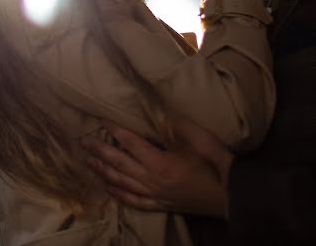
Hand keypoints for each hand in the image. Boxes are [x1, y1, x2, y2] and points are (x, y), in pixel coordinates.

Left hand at [80, 118, 233, 217]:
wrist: (232, 195)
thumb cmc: (215, 164)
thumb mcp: (198, 138)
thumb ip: (176, 124)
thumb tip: (159, 110)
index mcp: (160, 162)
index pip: (130, 143)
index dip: (114, 130)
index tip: (100, 119)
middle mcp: (152, 180)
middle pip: (119, 164)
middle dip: (100, 152)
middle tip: (84, 142)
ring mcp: (155, 195)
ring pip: (122, 183)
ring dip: (104, 172)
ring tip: (89, 162)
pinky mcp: (161, 205)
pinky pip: (134, 201)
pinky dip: (119, 194)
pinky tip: (109, 189)